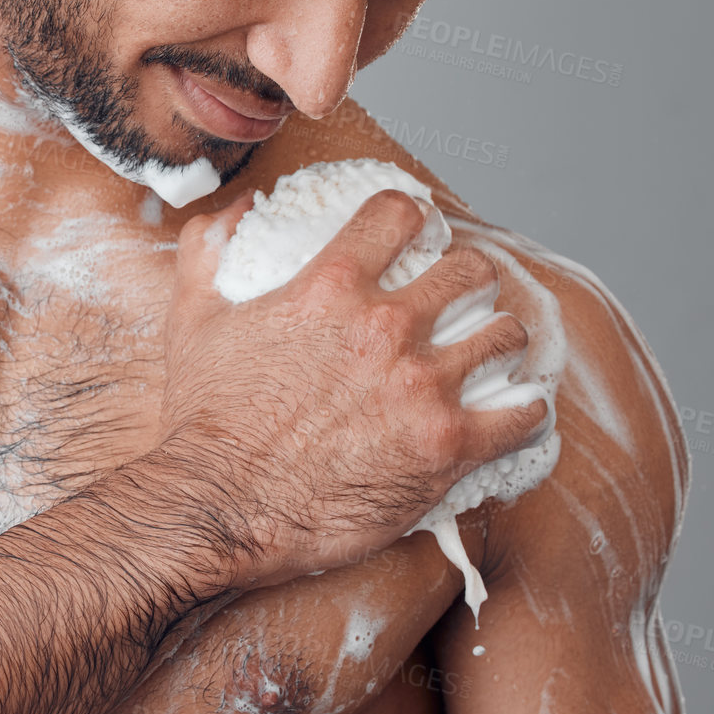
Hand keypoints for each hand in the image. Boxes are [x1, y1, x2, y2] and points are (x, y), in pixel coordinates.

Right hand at [141, 189, 549, 587]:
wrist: (218, 506)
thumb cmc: (204, 418)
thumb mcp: (191, 318)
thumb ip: (208, 248)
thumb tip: (241, 207)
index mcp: (330, 287)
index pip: (400, 214)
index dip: (412, 219)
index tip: (415, 238)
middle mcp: (385, 328)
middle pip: (470, 271)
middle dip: (467, 281)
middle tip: (459, 301)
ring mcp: (422, 387)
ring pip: (505, 336)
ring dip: (497, 343)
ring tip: (485, 356)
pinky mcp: (447, 446)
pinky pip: (523, 415)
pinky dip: (522, 412)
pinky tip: (510, 413)